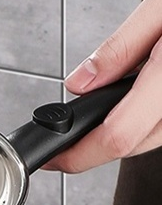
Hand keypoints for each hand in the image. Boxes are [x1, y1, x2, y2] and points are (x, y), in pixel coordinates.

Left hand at [44, 0, 161, 172]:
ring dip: (116, 135)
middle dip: (90, 147)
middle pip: (129, 146)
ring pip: (146, 142)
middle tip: (65, 138)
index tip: (54, 157)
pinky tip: (128, 107)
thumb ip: (120, 48)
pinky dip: (138, 125)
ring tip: (97, 113)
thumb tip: (79, 84)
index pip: (119, 135)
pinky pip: (159, 131)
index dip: (79, 154)